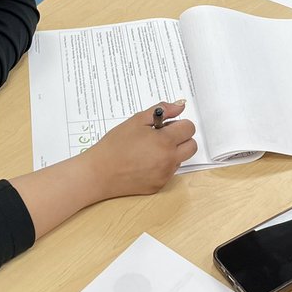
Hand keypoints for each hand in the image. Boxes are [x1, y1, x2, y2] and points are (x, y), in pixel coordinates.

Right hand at [82, 101, 196, 199]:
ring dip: (172, 152)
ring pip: (180, 159)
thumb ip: (161, 110)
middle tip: (162, 136)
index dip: (178, 123)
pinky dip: (162, 165)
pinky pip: (169, 172)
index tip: (166, 125)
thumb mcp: (136, 121)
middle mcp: (169, 160)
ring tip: (149, 149)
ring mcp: (165, 175)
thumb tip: (179, 106)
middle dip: (181, 138)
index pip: (189, 128)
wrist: (99, 173)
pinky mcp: (158, 186)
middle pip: (192, 146)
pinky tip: (144, 162)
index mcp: (165, 141)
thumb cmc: (115, 145)